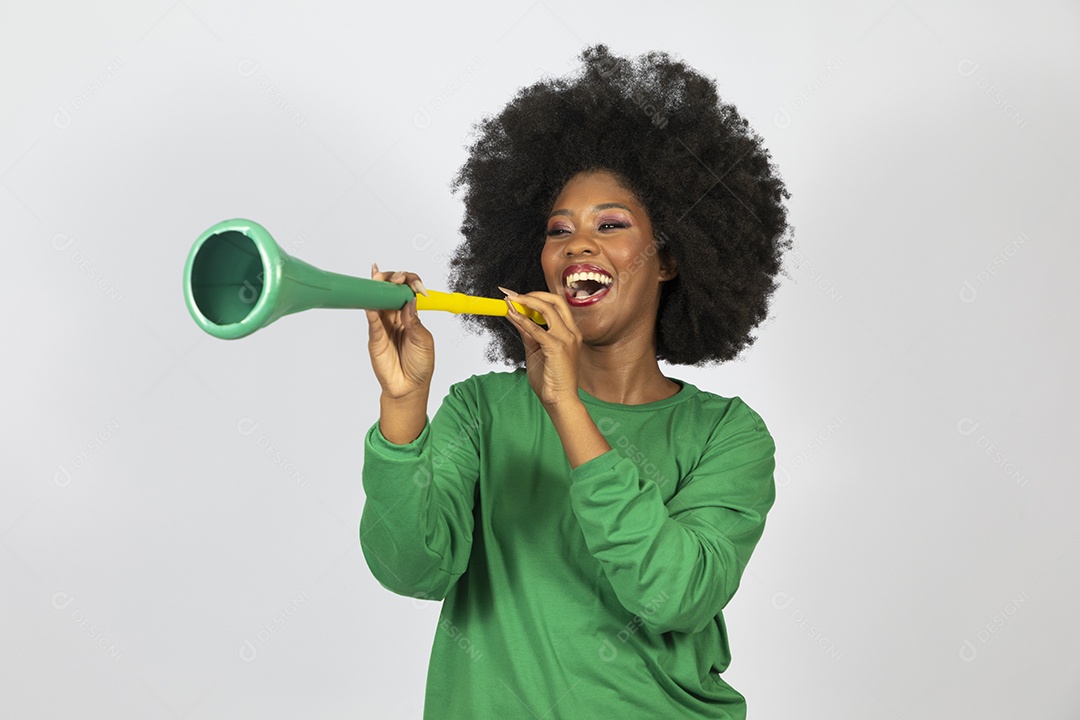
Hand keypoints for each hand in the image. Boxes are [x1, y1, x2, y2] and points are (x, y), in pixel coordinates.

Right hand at [366, 264, 433, 399]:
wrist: (409, 387)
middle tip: (397, 278)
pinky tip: (372, 303)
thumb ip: (415, 322)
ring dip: (378, 289)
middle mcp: (396, 317)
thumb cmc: (420, 365)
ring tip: (380, 279)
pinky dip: (371, 310)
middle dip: (392, 279)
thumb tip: (410, 301)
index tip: (416, 284)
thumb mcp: (424, 341)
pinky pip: (372, 321)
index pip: (407, 291)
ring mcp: (384, 326)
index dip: (410, 282)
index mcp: (411, 315)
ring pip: (378, 301)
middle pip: (390, 291)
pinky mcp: (375, 338)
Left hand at [500, 287, 580, 409]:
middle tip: (512, 295)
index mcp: (570, 333)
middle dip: (533, 294)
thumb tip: (516, 316)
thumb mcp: (536, 351)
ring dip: (526, 301)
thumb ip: (528, 334)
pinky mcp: (557, 348)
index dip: (536, 297)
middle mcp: (572, 333)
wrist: (559, 401)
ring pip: (548, 309)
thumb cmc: (550, 380)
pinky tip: (512, 315)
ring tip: (510, 300)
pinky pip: (537, 329)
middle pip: (556, 301)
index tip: (516, 296)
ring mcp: (567, 339)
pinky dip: (522, 319)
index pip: (555, 306)